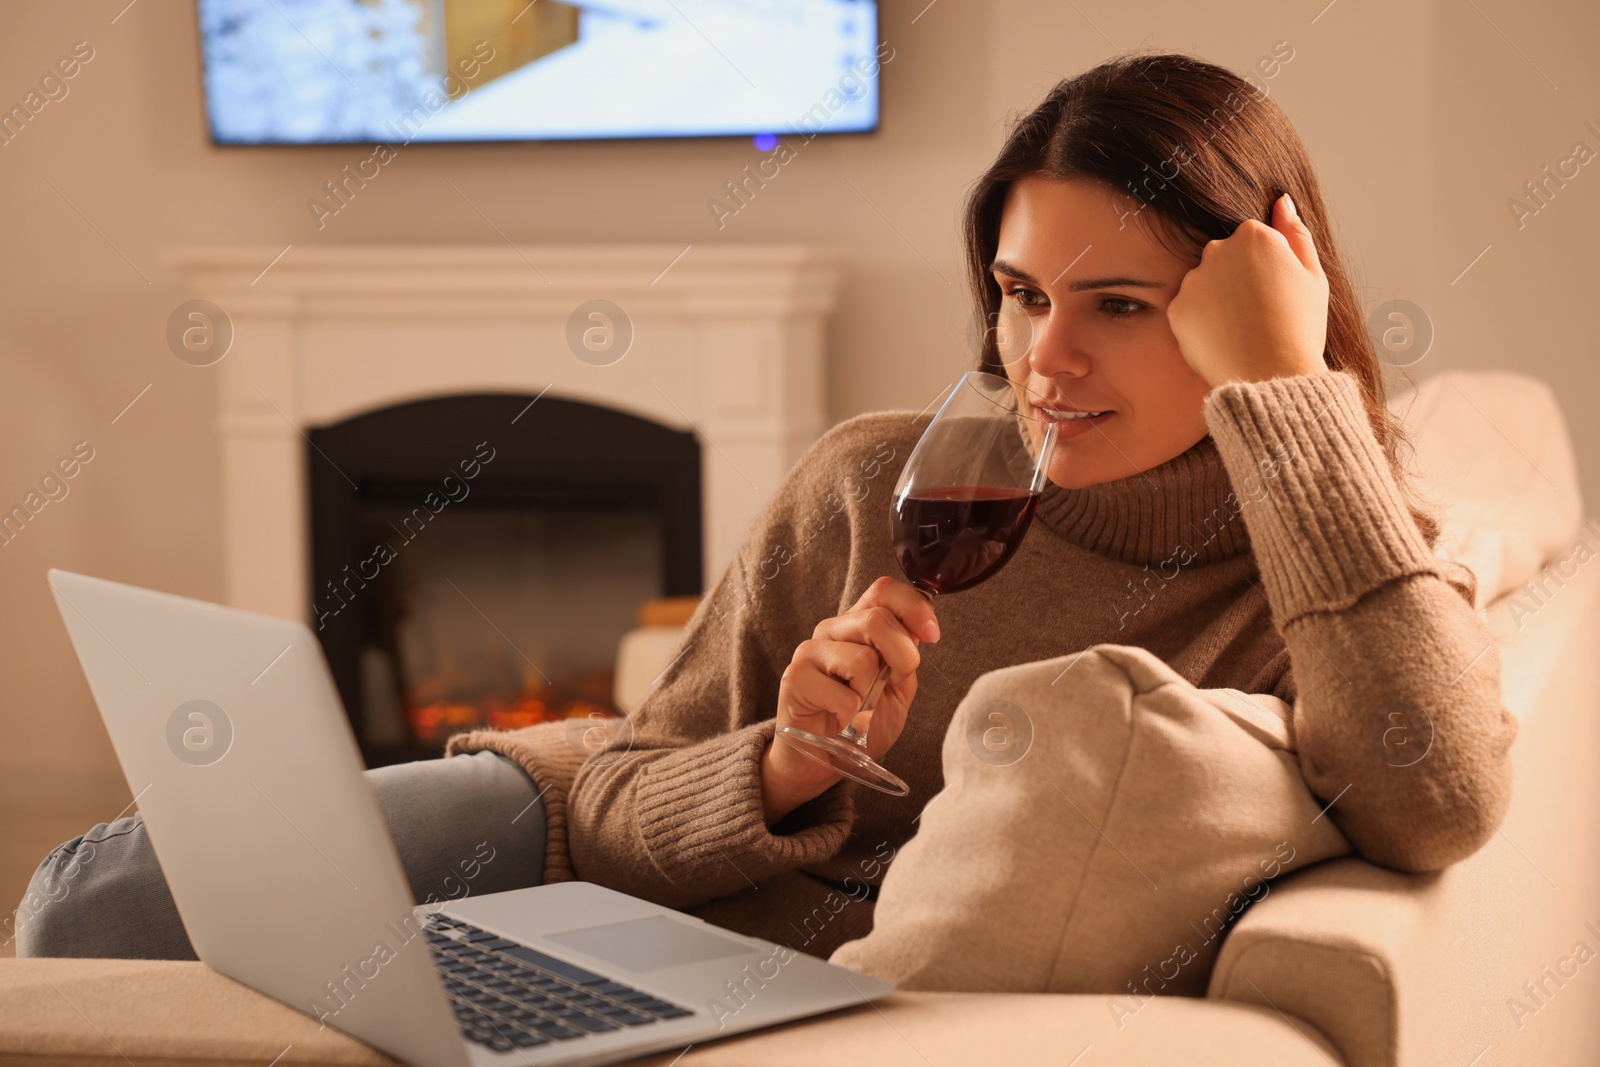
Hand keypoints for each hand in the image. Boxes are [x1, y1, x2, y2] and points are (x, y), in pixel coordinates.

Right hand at [761, 576, 938, 824]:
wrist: (821, 760)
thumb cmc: (859, 723)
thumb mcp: (897, 690)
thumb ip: (906, 660)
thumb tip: (917, 632)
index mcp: (857, 625)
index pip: (884, 590)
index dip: (913, 606)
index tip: (931, 635)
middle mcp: (832, 630)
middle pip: (876, 618)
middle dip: (902, 656)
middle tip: (895, 683)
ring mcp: (809, 652)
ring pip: (861, 659)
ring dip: (870, 695)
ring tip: (857, 708)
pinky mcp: (794, 679)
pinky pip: (843, 695)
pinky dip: (851, 716)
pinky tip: (839, 721)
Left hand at [1167, 194, 1329, 386]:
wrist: (1272, 375)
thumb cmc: (1299, 328)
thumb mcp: (1312, 276)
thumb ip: (1295, 234)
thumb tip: (1281, 201)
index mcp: (1254, 236)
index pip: (1251, 239)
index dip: (1265, 268)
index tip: (1274, 291)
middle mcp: (1217, 250)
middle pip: (1223, 257)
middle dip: (1236, 279)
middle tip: (1257, 313)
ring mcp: (1193, 280)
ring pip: (1203, 283)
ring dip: (1216, 300)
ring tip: (1240, 329)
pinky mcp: (1176, 309)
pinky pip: (1188, 309)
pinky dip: (1201, 322)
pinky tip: (1223, 338)